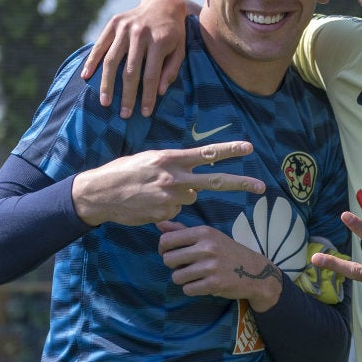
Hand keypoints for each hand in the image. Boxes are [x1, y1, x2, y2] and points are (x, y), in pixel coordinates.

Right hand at [72, 141, 264, 226]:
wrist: (99, 193)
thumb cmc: (124, 172)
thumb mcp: (150, 160)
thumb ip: (174, 167)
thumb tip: (193, 187)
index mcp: (170, 158)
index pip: (206, 153)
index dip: (229, 150)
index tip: (249, 148)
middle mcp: (174, 177)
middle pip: (215, 181)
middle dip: (241, 184)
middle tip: (262, 187)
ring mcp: (170, 197)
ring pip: (189, 198)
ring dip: (178, 196)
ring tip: (153, 192)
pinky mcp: (164, 214)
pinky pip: (174, 211)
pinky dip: (165, 208)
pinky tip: (148, 203)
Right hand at [80, 0, 195, 118]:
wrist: (163, 5)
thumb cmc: (174, 34)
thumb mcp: (180, 50)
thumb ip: (171, 70)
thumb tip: (159, 92)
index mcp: (160, 41)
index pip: (151, 75)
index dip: (147, 96)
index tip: (144, 113)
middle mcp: (140, 33)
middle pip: (130, 71)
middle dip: (127, 95)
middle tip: (124, 114)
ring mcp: (125, 27)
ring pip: (112, 60)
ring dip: (106, 83)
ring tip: (104, 102)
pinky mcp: (114, 22)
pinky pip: (100, 44)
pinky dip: (92, 60)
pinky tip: (86, 76)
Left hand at [157, 220, 282, 311]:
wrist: (254, 270)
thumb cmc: (226, 251)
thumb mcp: (208, 236)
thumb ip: (182, 231)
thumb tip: (158, 224)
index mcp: (203, 232)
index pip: (166, 240)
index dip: (164, 249)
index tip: (172, 253)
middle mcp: (207, 247)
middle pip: (168, 260)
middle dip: (174, 265)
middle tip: (186, 265)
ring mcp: (211, 266)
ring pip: (176, 277)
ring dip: (183, 279)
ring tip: (196, 275)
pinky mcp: (214, 284)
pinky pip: (188, 289)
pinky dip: (193, 289)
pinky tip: (203, 283)